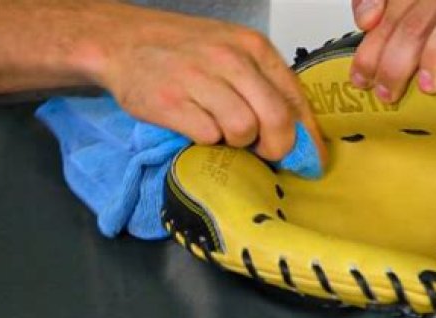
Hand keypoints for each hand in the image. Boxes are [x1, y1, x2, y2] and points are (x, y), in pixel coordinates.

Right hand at [88, 4, 324, 161]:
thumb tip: (296, 130)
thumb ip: (264, 83)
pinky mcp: (172, 102)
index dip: (308, 136)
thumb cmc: (182, 50)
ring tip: (220, 131)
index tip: (312, 159)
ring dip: (236, 142)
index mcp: (253, 47)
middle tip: (263, 153)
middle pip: (277, 119)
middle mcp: (230, 59)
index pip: (295, 98)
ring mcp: (200, 79)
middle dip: (276, 147)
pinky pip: (207, 136)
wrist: (123, 41)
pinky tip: (196, 126)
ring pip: (243, 130)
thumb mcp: (232, 51)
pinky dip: (206, 140)